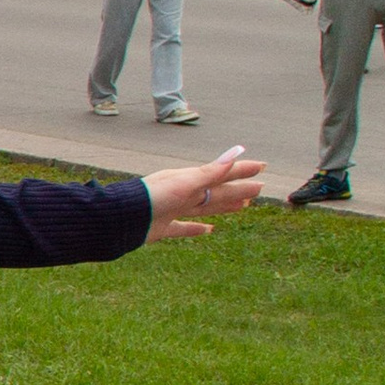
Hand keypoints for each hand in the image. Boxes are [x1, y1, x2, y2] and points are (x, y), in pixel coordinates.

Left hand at [142, 148, 265, 237]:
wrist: (121, 219)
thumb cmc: (151, 196)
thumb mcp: (184, 182)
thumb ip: (211, 171)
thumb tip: (236, 153)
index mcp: (188, 180)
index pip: (222, 173)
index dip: (242, 170)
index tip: (262, 167)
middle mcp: (182, 194)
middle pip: (217, 192)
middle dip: (238, 189)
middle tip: (260, 188)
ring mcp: (173, 211)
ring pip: (204, 208)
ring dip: (224, 207)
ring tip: (243, 206)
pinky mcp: (162, 229)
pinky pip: (184, 229)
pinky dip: (197, 229)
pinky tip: (210, 230)